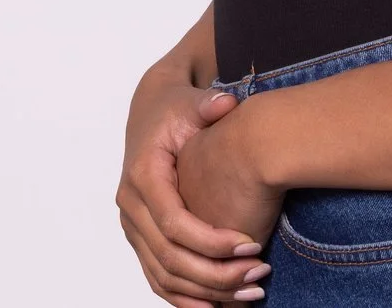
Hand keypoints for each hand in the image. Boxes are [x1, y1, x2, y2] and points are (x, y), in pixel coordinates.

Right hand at [117, 73, 269, 304]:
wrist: (152, 112)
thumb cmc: (175, 109)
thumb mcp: (192, 102)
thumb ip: (208, 104)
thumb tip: (225, 103)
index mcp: (143, 175)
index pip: (173, 223)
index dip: (212, 241)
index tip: (252, 245)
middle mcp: (131, 205)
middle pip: (169, 257)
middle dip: (216, 274)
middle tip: (259, 276)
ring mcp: (133, 226)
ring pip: (163, 275)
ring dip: (206, 292)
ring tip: (250, 293)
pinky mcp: (141, 238)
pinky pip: (158, 278)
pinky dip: (186, 298)